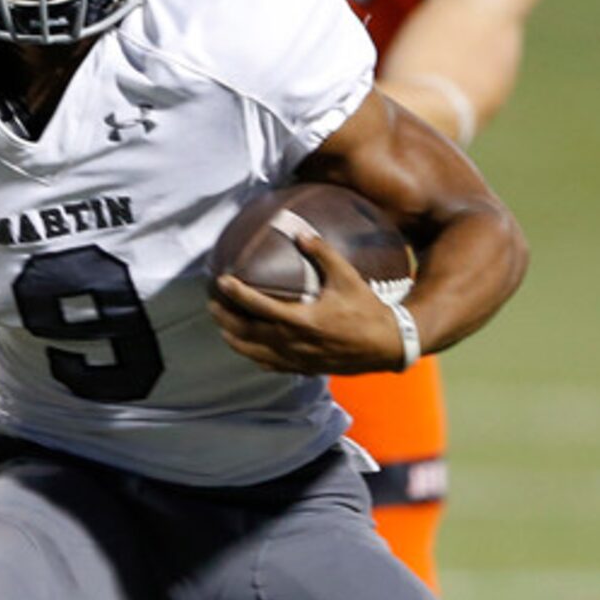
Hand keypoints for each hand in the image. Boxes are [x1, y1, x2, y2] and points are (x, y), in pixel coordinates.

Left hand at [211, 232, 413, 374]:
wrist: (387, 345)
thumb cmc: (367, 309)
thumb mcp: (347, 277)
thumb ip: (322, 253)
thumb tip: (300, 231)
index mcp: (302, 320)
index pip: (259, 307)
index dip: (236, 294)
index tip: (221, 281)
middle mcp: (294, 343)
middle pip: (247, 333)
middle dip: (225, 318)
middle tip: (211, 304)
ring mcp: (297, 359)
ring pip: (253, 353)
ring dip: (234, 339)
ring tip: (221, 326)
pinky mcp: (303, 368)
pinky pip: (270, 364)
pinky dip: (254, 355)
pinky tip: (248, 346)